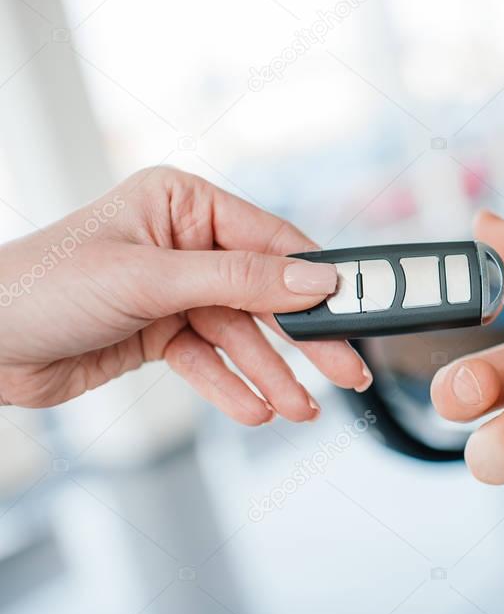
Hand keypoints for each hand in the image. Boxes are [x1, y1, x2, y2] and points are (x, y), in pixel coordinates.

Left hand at [0, 166, 370, 424]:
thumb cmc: (41, 286)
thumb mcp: (150, 278)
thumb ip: (239, 280)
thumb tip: (315, 282)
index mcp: (183, 204)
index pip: (270, 240)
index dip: (313, 280)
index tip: (351, 312)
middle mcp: (184, 242)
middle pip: (263, 293)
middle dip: (302, 338)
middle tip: (346, 370)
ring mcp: (174, 289)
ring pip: (239, 335)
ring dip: (270, 375)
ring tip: (299, 409)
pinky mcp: (161, 331)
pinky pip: (209, 360)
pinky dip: (230, 386)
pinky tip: (255, 409)